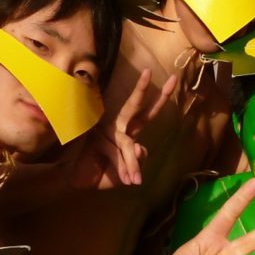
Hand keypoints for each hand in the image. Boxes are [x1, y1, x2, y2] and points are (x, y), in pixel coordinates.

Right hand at [72, 68, 177, 188]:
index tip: (173, 80)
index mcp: (128, 130)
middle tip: (150, 72)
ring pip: (126, 142)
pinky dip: (123, 169)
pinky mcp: (96, 141)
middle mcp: (118, 127)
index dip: (159, 98)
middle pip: (133, 107)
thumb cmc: (105, 172)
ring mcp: (105, 132)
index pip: (146, 113)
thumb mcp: (129, 169)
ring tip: (137, 180)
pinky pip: (115, 154)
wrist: (81, 182)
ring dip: (131, 162)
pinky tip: (128, 179)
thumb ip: (137, 159)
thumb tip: (142, 148)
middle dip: (142, 90)